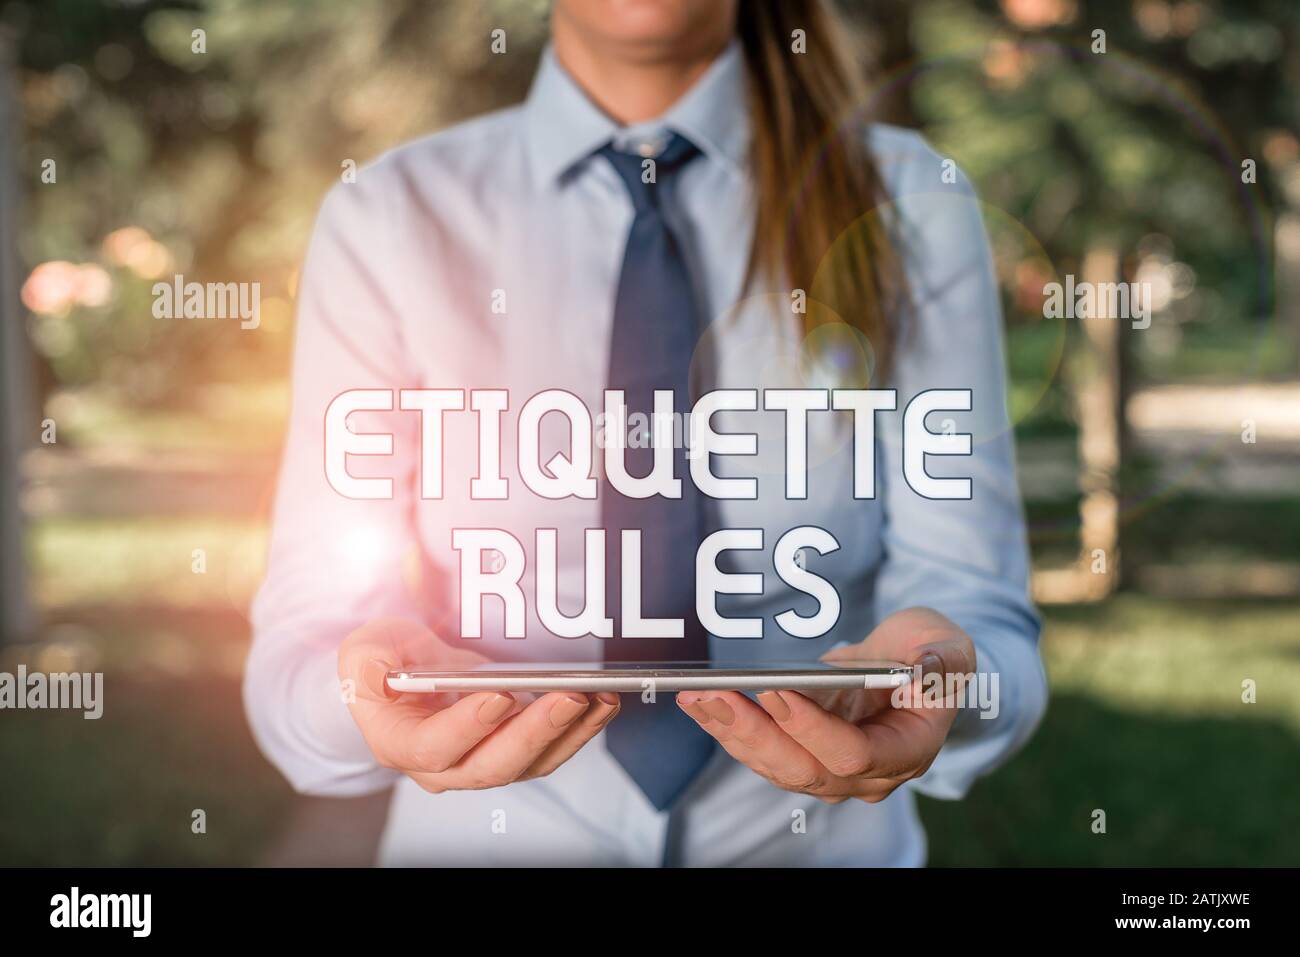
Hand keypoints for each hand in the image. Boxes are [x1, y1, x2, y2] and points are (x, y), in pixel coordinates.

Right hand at [339, 618, 619, 792]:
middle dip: (535, 731)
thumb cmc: (384, 664)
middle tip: (568, 696)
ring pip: (530, 763)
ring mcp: (481, 764)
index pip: (434, 747)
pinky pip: (550, 750)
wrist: (403, 680)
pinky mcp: (512, 753)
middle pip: (493, 765)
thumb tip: (384, 674)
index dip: (468, 726)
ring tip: (598, 697)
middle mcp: (442, 767)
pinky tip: (601, 702)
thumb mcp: (362, 653)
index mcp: (399, 744)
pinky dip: (579, 729)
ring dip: (569, 733)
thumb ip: (367, 664)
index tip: (499, 694)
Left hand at [676, 607, 974, 803]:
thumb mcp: (948, 646)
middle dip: (756, 733)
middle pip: (804, 769)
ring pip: (775, 765)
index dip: (813, 728)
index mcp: (908, 750)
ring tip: (697, 697)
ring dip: (732, 731)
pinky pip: (762, 752)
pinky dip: (729, 728)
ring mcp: (832, 770)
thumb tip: (927, 668)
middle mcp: (868, 774)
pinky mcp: (804, 756)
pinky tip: (701, 703)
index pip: (854, 755)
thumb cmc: (930, 653)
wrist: (912, 665)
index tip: (776, 691)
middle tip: (716, 696)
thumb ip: (941, 660)